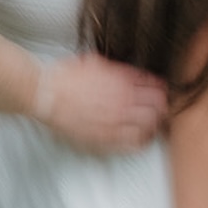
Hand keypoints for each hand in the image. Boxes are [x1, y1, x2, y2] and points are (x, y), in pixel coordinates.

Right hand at [40, 54, 166, 153]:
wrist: (45, 94)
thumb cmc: (65, 78)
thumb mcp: (96, 63)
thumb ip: (118, 71)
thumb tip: (134, 75)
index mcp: (122, 80)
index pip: (156, 86)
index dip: (162, 90)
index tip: (162, 93)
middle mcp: (123, 100)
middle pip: (158, 106)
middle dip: (162, 107)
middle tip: (162, 110)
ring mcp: (115, 120)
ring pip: (150, 125)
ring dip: (154, 124)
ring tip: (154, 125)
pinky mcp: (105, 137)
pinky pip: (133, 143)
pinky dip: (142, 142)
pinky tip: (141, 140)